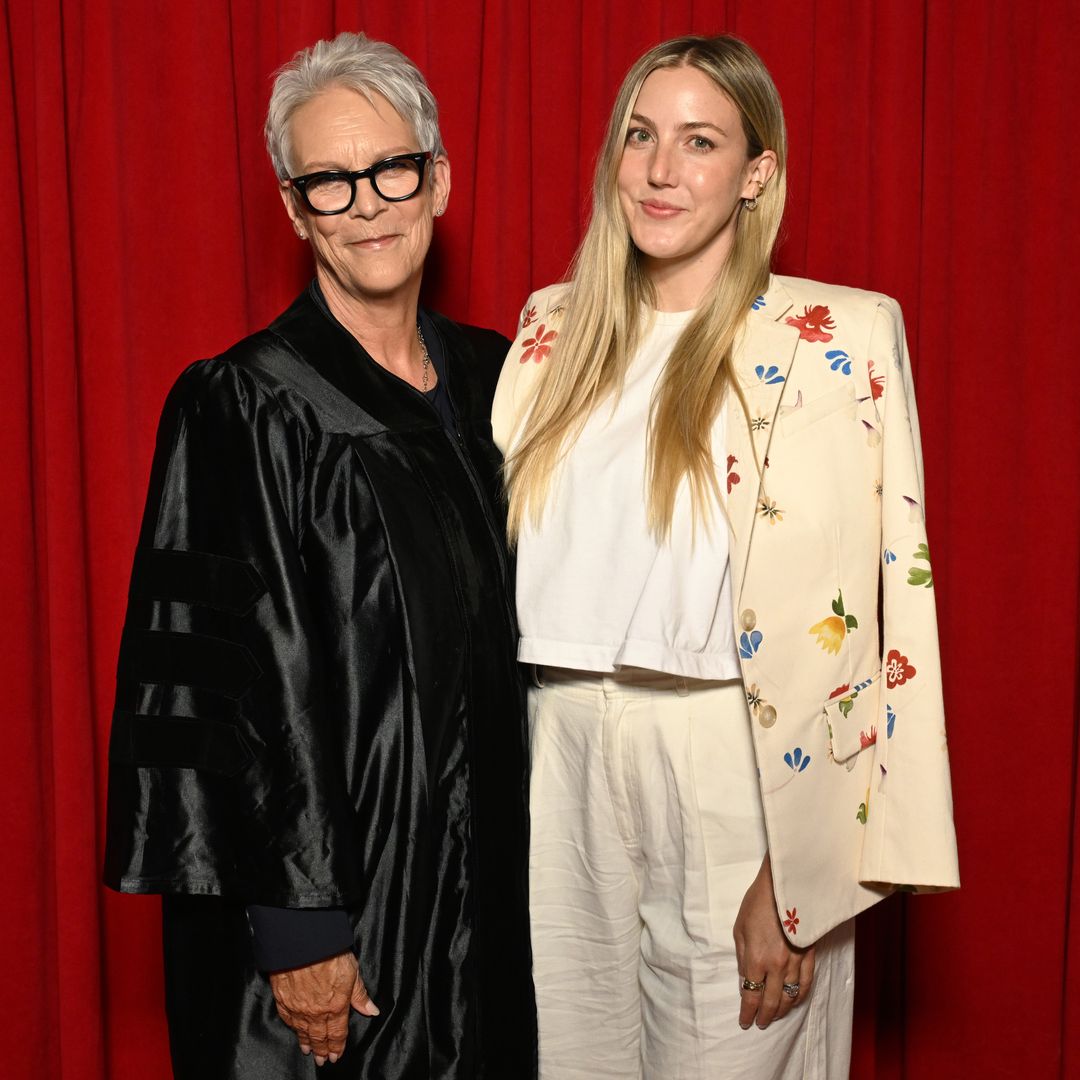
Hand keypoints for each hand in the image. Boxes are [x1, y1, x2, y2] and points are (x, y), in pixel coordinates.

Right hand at [268, 950, 378, 1065]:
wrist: (302, 943)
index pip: (337, 1033)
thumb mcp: (353, 971)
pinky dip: (292, 1028)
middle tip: (322, 1061)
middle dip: (322, 1050)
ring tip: (309, 1051)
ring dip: (307, 1042)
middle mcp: (316, 1012)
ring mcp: (298, 1007)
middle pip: (319, 1036)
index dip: (337, 1046)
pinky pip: (288, 1019)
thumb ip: (360, 994)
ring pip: (303, 1031)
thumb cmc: (329, 952)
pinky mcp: (283, 999)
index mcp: (335, 1006)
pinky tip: (295, 1030)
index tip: (336, 1055)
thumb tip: (371, 1010)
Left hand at [733, 852, 814, 1029]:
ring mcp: (795, 962)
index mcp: (757, 959)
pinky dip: (800, 997)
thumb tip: (745, 980)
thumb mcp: (740, 929)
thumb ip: (743, 958)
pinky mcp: (809, 955)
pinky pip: (806, 984)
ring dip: (781, 1010)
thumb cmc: (757, 903)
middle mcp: (777, 966)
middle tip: (759, 1023)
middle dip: (764, 1016)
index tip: (744, 1022)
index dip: (747, 1012)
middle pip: (771, 1001)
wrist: (785, 886)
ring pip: (790, 996)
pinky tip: (794, 1002)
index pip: (751, 995)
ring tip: (774, 1016)